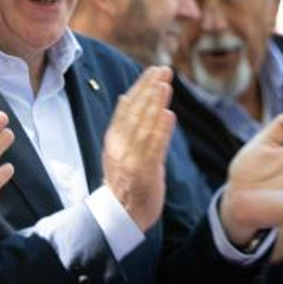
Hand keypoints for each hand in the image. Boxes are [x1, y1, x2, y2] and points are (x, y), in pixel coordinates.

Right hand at [101, 66, 175, 231]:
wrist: (120, 214)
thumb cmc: (124, 179)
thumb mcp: (119, 148)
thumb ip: (125, 124)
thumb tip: (127, 97)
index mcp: (114, 138)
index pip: (127, 107)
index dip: (140, 87)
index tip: (152, 71)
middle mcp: (120, 145)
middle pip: (135, 112)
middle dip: (149, 88)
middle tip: (163, 70)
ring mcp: (132, 158)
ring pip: (144, 126)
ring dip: (155, 104)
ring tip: (165, 85)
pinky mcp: (145, 171)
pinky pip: (154, 147)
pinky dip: (161, 130)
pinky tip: (169, 115)